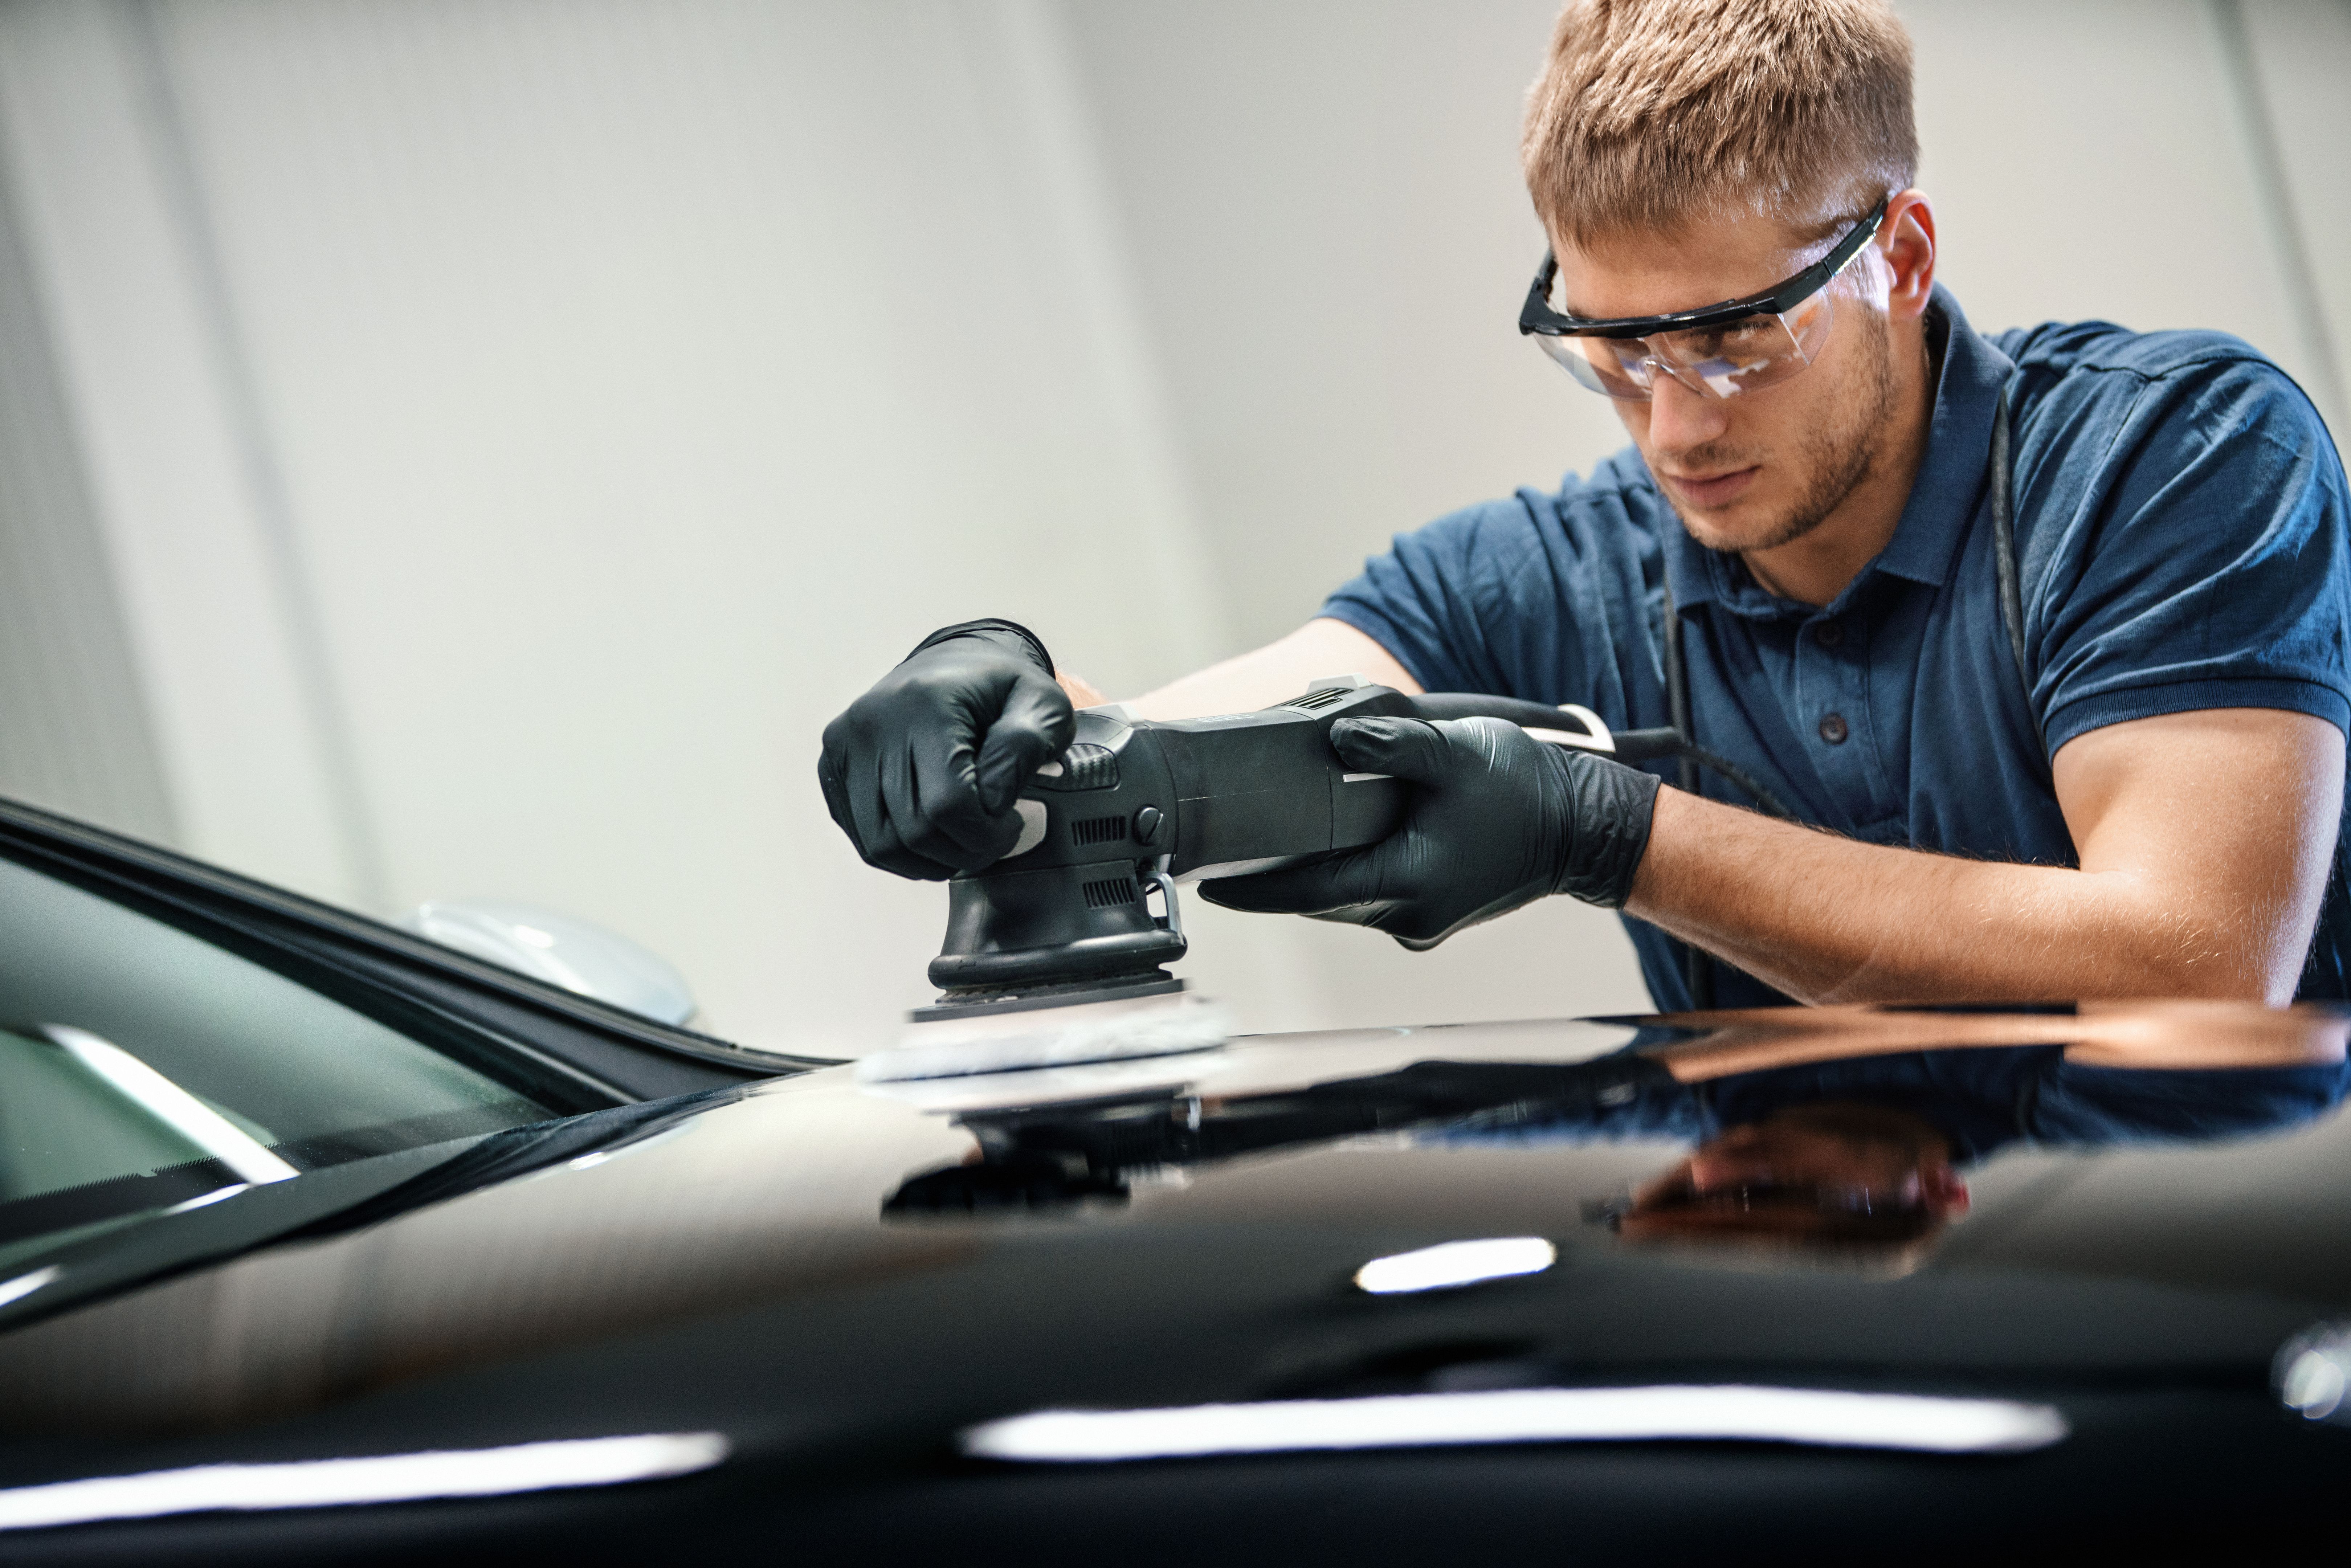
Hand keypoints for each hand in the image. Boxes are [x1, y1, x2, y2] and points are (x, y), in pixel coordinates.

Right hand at [818, 620, 1073, 879]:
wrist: (951, 664)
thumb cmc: (998, 689)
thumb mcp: (1040, 703)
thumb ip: (1027, 746)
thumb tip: (993, 802)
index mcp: (923, 703)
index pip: (947, 803)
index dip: (986, 833)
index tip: (1010, 824)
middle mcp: (872, 724)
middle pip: (914, 831)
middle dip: (964, 851)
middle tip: (992, 838)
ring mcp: (843, 748)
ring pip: (881, 846)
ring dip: (930, 861)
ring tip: (962, 841)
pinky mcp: (831, 768)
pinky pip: (863, 839)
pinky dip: (902, 852)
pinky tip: (932, 833)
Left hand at [1197, 715, 1660, 946]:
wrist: (1584, 827)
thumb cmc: (1528, 792)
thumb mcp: (1454, 751)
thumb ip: (1391, 740)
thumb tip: (1335, 733)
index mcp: (1409, 882)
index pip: (1310, 892)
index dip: (1254, 891)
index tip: (1210, 887)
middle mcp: (1410, 913)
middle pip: (1321, 899)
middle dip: (1277, 878)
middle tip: (1230, 855)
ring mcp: (1422, 918)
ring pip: (1346, 898)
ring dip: (1314, 874)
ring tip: (1272, 845)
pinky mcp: (1433, 910)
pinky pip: (1373, 893)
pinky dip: (1349, 870)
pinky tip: (1334, 843)